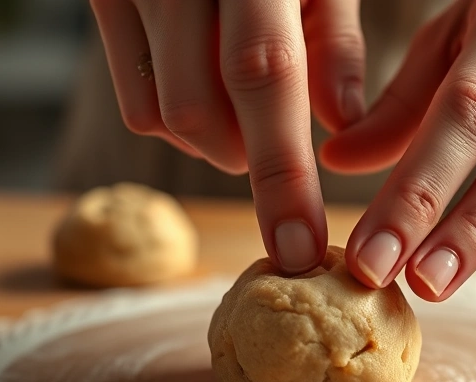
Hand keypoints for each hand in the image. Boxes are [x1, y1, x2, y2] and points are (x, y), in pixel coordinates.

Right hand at [90, 0, 367, 273]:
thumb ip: (336, 40)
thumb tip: (341, 127)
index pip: (264, 78)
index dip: (281, 173)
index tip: (298, 247)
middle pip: (199, 110)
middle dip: (249, 163)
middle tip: (287, 173)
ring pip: (160, 114)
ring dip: (214, 144)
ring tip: (253, 124)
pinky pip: (133, 97)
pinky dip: (177, 122)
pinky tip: (211, 99)